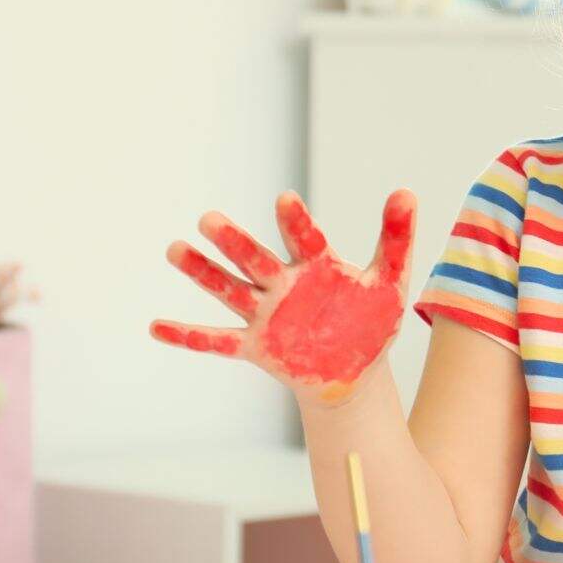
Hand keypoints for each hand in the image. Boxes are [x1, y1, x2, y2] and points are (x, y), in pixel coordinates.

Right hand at [150, 190, 416, 400]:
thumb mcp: (390, 281)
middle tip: (209, 219)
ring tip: (175, 249)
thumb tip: (406, 190)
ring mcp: (267, 315)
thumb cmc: (370, 321)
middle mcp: (284, 284)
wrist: (355, 371)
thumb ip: (396, 238)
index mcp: (316, 265)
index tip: (285, 199)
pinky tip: (156, 326)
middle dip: (234, 242)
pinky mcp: (256, 347)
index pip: (304, 238)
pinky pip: (217, 341)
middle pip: (255, 259)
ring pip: (230, 291)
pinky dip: (187, 336)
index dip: (295, 221)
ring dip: (204, 273)